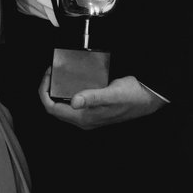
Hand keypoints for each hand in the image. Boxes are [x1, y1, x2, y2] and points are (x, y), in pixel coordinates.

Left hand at [38, 72, 164, 129]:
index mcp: (84, 118)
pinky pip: (73, 102)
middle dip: (48, 90)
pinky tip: (72, 80)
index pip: (53, 109)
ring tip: (58, 75)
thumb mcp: (111, 94)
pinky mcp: (93, 109)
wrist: (148, 99)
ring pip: (63, 105)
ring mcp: (88, 116)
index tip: (48, 76)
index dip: (44, 93)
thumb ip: (92, 98)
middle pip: (55, 108)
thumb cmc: (131, 96)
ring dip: (57, 91)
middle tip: (51, 73)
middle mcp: (84, 120)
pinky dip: (68, 91)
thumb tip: (73, 102)